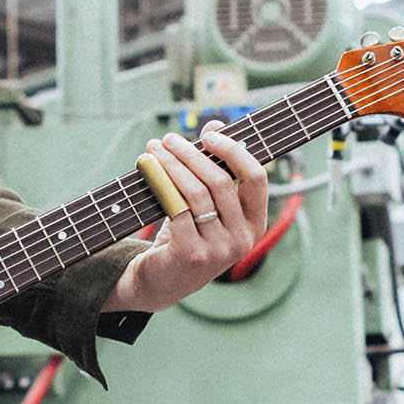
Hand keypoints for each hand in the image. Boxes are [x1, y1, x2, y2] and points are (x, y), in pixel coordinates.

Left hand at [104, 120, 269, 312]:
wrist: (161, 281)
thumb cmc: (186, 236)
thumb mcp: (205, 204)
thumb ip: (215, 167)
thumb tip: (216, 122)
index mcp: (255, 224)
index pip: (256, 178)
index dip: (234, 150)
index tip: (209, 133)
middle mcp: (243, 239)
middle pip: (221, 181)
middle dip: (191, 154)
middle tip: (168, 138)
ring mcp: (219, 250)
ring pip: (196, 193)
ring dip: (171, 164)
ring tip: (153, 148)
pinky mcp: (192, 254)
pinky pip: (176, 208)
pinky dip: (160, 184)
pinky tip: (147, 170)